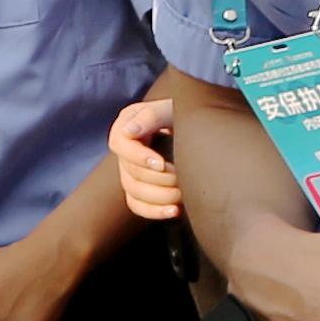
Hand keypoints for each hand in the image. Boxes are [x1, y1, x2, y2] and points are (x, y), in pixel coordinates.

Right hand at [107, 98, 180, 221]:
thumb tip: (128, 131)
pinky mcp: (138, 187)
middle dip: (158, 179)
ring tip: (183, 194)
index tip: (162, 164)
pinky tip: (175, 210)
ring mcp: (129, 169)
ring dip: (160, 196)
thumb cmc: (186, 113)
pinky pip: (137, 206)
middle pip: (129, 172)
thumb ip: (152, 116)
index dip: (139, 157)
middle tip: (181, 178)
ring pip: (133, 192)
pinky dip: (155, 211)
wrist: (199, 127)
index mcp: (127, 124)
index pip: (120, 145)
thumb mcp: (171, 109)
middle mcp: (125, 148)